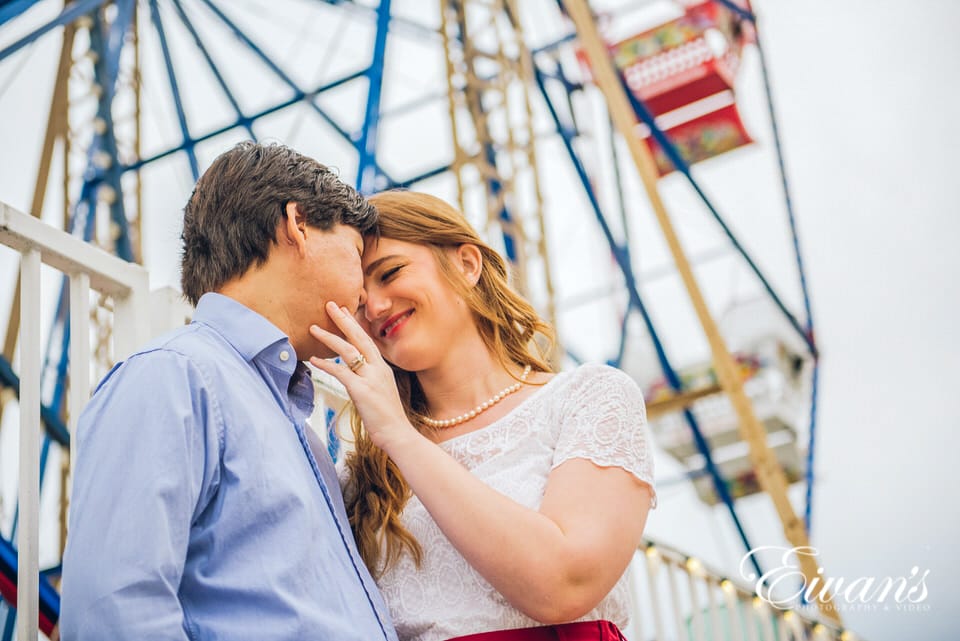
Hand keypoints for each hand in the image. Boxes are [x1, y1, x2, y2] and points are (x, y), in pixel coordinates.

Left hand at [309, 301, 416, 450]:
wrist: (397, 433)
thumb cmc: (387, 418)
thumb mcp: (380, 392)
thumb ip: (368, 379)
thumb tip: (353, 375)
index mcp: (382, 368)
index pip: (366, 339)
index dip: (354, 324)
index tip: (343, 310)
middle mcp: (378, 368)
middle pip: (359, 337)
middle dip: (343, 320)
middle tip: (330, 304)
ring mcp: (370, 378)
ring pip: (348, 351)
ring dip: (329, 338)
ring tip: (313, 328)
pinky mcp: (362, 390)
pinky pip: (340, 372)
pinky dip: (325, 364)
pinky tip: (313, 360)